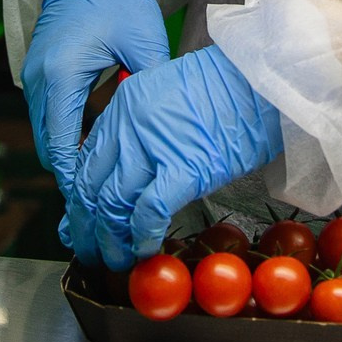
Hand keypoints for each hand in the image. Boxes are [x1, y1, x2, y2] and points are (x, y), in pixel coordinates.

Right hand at [21, 0, 168, 218]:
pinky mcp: (38, 70)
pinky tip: (89, 146)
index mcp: (60, 76)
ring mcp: (33, 74)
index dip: (74, 177)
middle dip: (69, 173)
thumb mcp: (143, 43)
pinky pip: (46, 113)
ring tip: (96, 179)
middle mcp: (38, 79)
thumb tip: (165, 126)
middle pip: (46, 144)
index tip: (91, 200)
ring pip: (44, 130)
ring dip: (65, 153)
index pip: (59, 143)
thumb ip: (151, 87)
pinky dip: (62, 133)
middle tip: (98, 199)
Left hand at [74, 45, 284, 269]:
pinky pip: (148, 211)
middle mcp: (129, 125)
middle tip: (90, 251)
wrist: (263, 81)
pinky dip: (141, 237)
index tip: (77, 222)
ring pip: (112, 204)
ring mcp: (153, 146)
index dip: (79, 199)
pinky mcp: (184, 167)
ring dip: (110, 241)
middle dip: (86, 227)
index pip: (87, 161)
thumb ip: (143, 131)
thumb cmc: (229, 89)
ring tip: (114, 261)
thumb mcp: (170, 96)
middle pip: (91, 186)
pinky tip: (143, 251)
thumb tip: (135, 176)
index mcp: (124, 107)